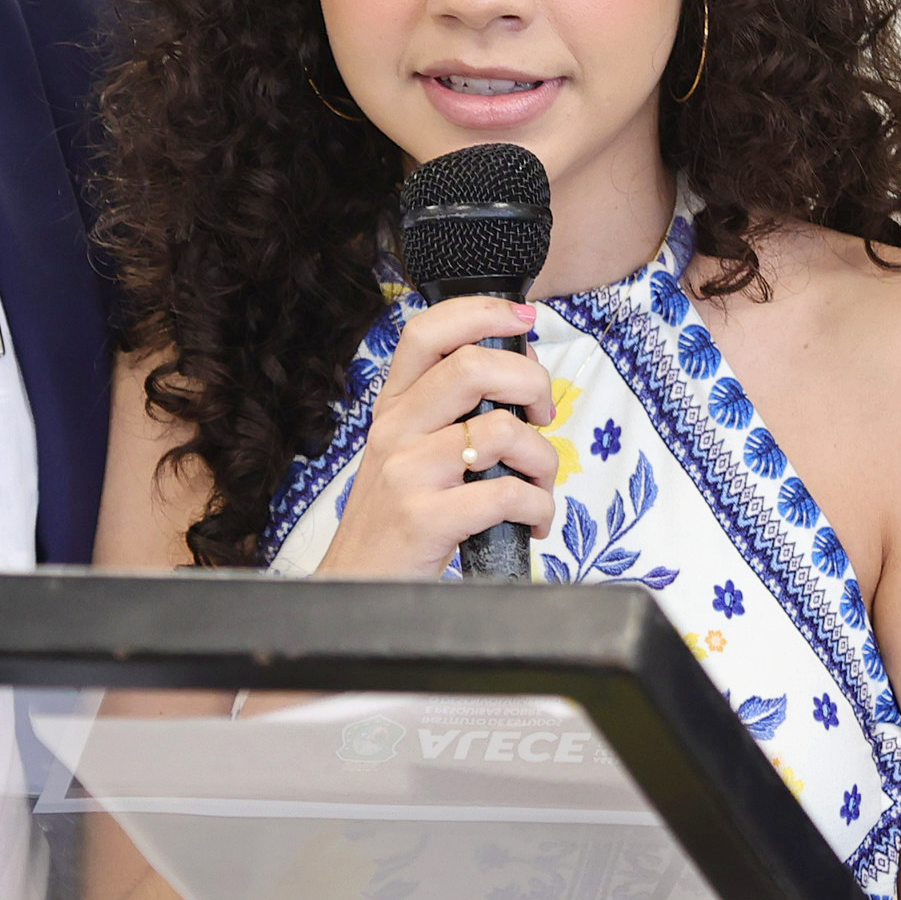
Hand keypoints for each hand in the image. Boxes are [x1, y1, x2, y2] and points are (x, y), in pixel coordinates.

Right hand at [317, 297, 560, 575]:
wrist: (356, 586)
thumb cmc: (396, 521)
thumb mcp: (408, 454)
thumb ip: (449, 415)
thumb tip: (518, 378)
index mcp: (394, 409)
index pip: (427, 332)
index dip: (481, 313)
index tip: (523, 321)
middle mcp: (395, 432)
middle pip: (472, 367)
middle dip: (531, 381)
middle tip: (544, 412)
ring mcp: (407, 473)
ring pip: (501, 431)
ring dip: (544, 458)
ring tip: (540, 482)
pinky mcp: (425, 518)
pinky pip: (506, 494)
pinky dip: (538, 506)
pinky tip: (533, 520)